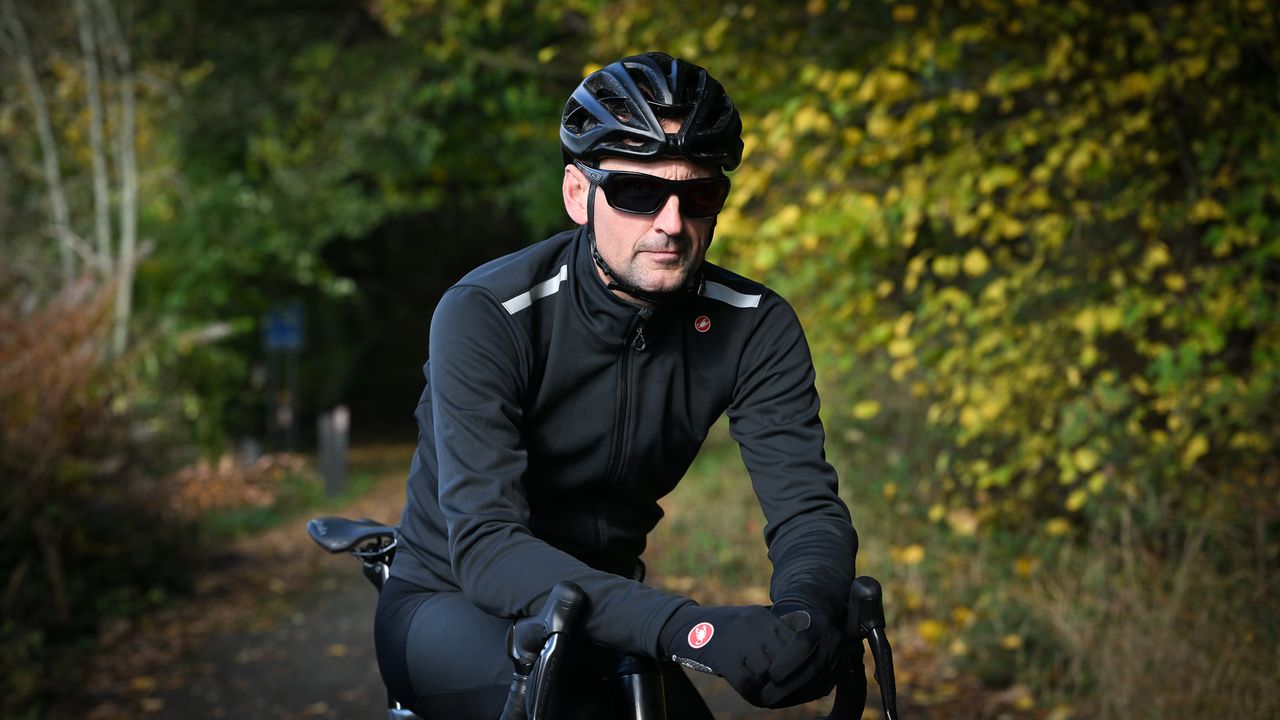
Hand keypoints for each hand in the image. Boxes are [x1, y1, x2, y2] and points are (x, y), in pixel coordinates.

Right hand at [659, 603, 795, 705]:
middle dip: (785, 679)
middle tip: (782, 690)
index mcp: (763, 615)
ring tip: (766, 692)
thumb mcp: (749, 623)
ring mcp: (738, 639)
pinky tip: (752, 695)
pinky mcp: (724, 657)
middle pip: (784, 660)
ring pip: (768, 674)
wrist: (683, 627)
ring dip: (768, 688)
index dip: (797, 663)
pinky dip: (753, 695)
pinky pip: (748, 684)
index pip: (795, 643)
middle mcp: (754, 624)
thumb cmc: (722, 630)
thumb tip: (803, 661)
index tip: (795, 676)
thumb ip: (773, 635)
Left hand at [758, 603, 845, 706]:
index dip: (788, 662)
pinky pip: (820, 690)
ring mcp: (837, 658)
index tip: (770, 675)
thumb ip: (771, 637)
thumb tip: (759, 666)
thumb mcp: (781, 621)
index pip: (804, 644)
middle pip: (812, 669)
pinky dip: (799, 698)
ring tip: (771, 701)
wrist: (816, 622)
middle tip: (766, 696)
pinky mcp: (836, 672)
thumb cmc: (789, 622)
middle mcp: (832, 640)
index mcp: (817, 622)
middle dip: (787, 687)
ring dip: (792, 696)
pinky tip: (782, 701)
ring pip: (817, 684)